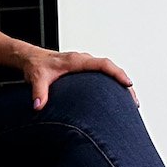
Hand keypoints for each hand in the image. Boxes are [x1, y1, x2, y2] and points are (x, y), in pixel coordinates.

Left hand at [21, 47, 135, 110]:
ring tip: (131, 102)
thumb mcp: (36, 78)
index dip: (117, 73)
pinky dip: (113, 83)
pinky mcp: (85, 70)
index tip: (127, 83)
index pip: (102, 64)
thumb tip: (38, 107)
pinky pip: (104, 74)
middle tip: (134, 101)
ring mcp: (85, 64)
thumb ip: (38, 92)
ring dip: (121, 83)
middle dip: (124, 82)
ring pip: (109, 71)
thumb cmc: (36, 66)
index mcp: (76, 60)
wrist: (32, 59)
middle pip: (111, 68)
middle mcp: (84, 60)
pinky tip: (117, 97)